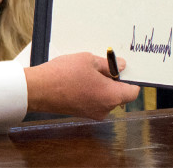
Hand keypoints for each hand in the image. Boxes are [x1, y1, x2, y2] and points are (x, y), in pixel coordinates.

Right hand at [23, 52, 139, 119]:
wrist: (39, 89)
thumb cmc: (63, 74)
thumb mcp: (88, 60)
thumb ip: (108, 64)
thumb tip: (121, 66)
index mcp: (111, 96)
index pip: (133, 92)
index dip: (130, 79)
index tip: (123, 69)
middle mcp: (104, 109)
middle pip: (118, 94)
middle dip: (112, 80)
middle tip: (100, 65)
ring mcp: (92, 113)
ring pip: (104, 97)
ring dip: (100, 85)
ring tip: (84, 71)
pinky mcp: (81, 113)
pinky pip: (93, 100)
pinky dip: (90, 90)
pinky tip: (77, 80)